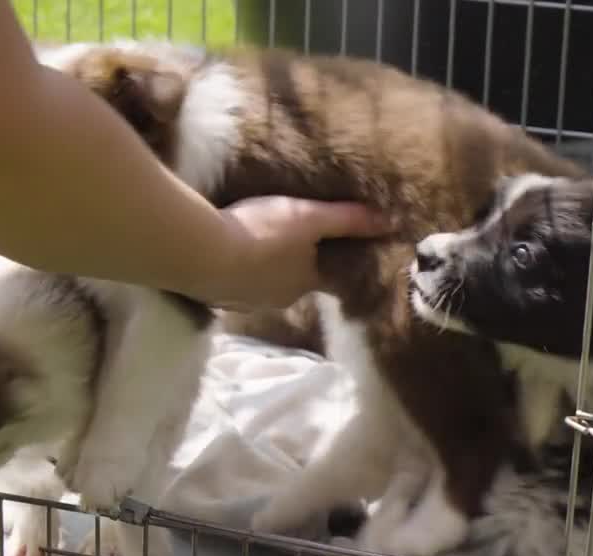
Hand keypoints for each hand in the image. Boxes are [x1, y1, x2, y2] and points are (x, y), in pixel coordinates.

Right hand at [206, 196, 392, 309]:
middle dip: (295, 263)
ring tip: (257, 243)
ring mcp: (246, 302)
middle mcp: (280, 300)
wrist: (201, 254)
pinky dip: (236, 270)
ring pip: (263, 283)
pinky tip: (228, 255)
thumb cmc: (263, 234)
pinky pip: (233, 283)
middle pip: (295, 280)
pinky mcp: (216, 297)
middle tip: (291, 239)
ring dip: (263, 267)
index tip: (337, 250)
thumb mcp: (309, 217)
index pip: (330, 276)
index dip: (334, 261)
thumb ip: (348, 219)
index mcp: (306, 282)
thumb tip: (392, 223)